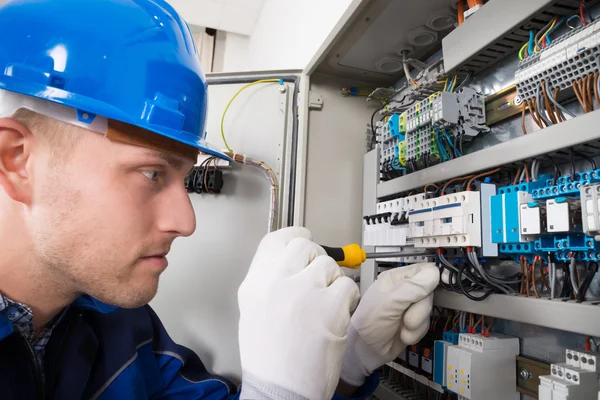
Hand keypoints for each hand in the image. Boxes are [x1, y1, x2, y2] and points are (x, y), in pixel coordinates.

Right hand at [238, 227, 359, 399]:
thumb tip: (293, 260)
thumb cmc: (269, 358)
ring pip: (328, 264)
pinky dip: (347, 297)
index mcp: (254, 284)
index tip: (304, 238)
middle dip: (315, 258)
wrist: (282, 390)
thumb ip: (270, 280)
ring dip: (332, 280)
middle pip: (304, 245)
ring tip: (325, 303)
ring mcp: (304, 292)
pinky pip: (347, 285)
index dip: (295, 236)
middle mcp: (276, 282)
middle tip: (319, 276)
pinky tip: (337, 312)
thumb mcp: (253, 310)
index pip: (276, 240)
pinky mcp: (330, 306)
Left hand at [339, 263, 439, 386]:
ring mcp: (410, 307)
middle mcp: (405, 290)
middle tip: (406, 318)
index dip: (432, 279)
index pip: (424, 270)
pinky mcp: (414, 322)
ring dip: (417, 324)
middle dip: (420, 309)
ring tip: (402, 327)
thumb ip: (412, 288)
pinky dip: (416, 333)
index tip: (433, 291)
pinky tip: (403, 334)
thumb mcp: (389, 302)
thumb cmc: (369, 322)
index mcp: (396, 278)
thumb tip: (434, 273)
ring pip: (429, 311)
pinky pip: (426, 324)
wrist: (366, 350)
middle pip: (430, 293)